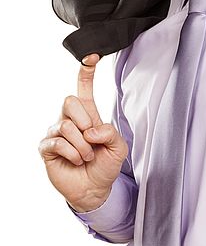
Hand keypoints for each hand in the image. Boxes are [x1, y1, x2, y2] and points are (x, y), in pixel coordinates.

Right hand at [39, 53, 127, 211]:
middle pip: (69, 101)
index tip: (91, 55)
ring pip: (65, 125)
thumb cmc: (106, 165)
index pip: (83, 88)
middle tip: (91, 139)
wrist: (95, 189)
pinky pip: (57, 142)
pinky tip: (77, 161)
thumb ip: (110, 133)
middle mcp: (70, 120)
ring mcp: (57, 133)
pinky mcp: (47, 148)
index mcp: (88, 114)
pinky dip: (72, 153)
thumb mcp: (118, 147)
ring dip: (82, 145)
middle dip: (84, 120)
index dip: (86, 72)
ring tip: (86, 156)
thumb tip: (91, 130)